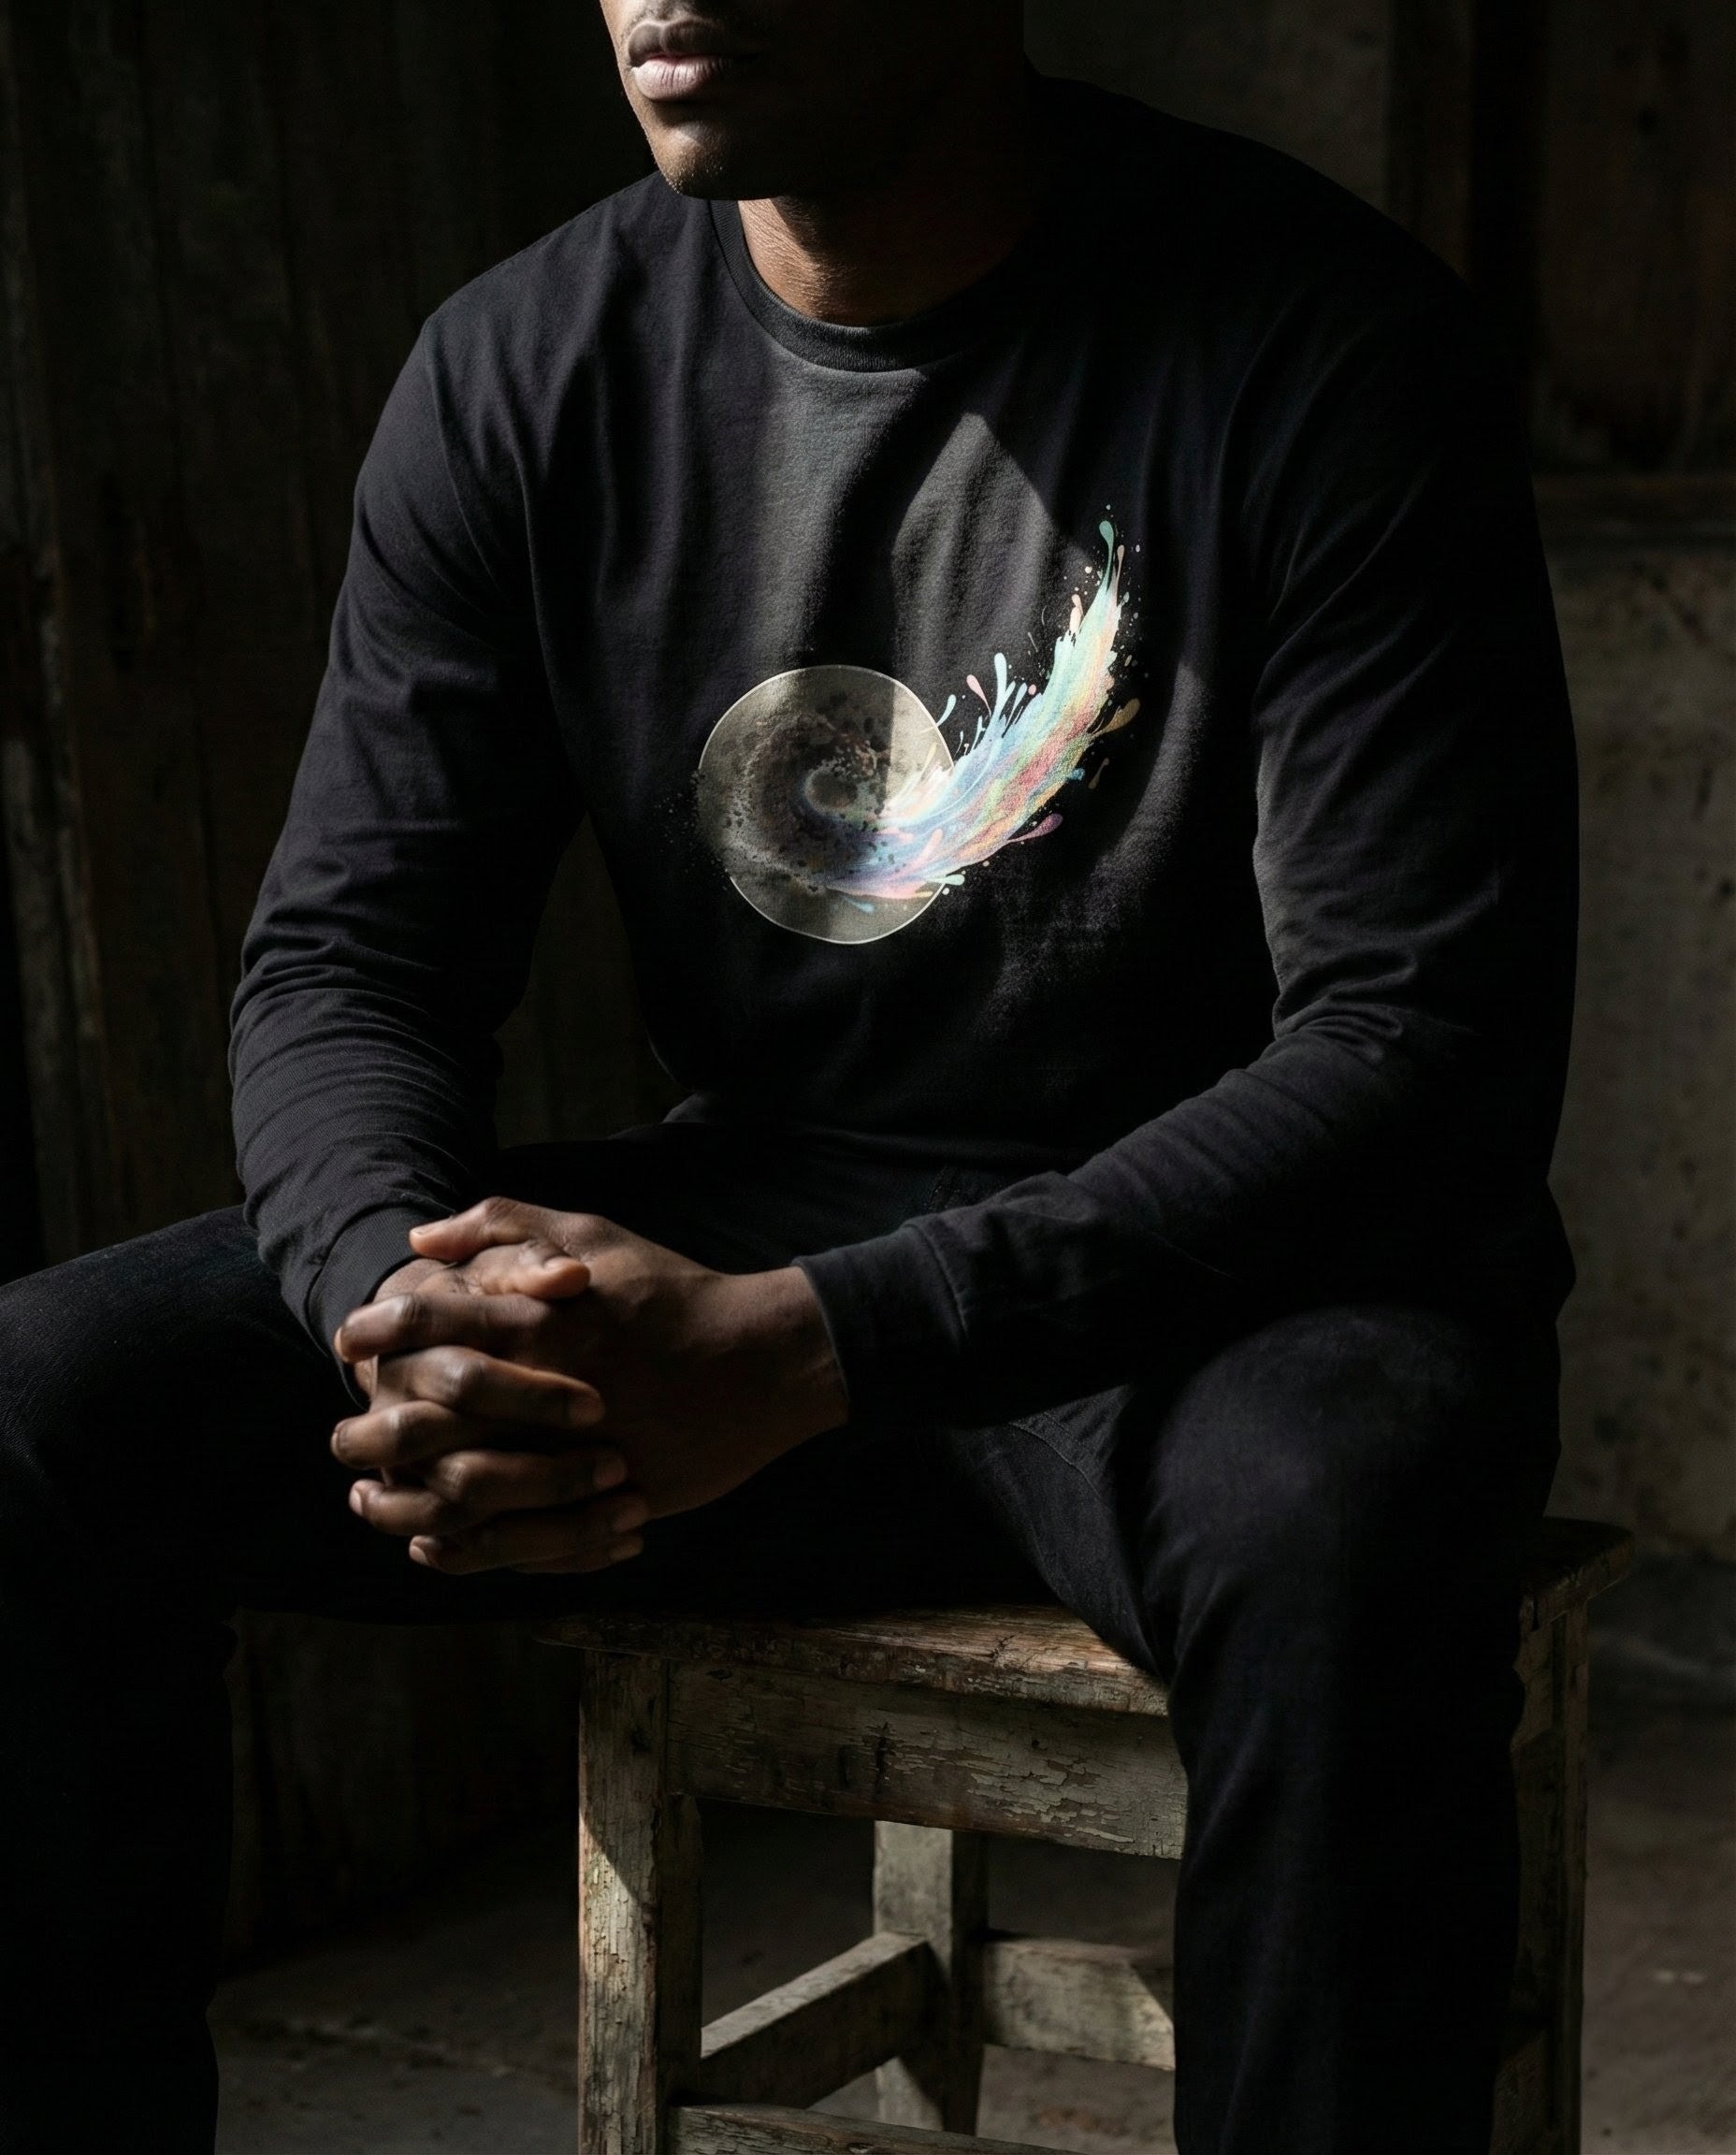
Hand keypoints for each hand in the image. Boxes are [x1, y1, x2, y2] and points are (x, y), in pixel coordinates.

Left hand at [332, 1198, 846, 1573]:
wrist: (763, 1360)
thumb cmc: (674, 1292)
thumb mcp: (594, 1235)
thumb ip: (506, 1227)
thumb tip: (423, 1240)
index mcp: (539, 1322)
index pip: (430, 1324)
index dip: (379, 1329)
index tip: (350, 1339)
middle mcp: (546, 1391)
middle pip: (427, 1420)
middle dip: (368, 1429)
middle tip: (343, 1433)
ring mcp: (574, 1454)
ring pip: (460, 1495)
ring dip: (401, 1501)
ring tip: (369, 1496)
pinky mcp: (600, 1505)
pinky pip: (513, 1540)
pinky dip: (461, 1547)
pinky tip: (429, 1540)